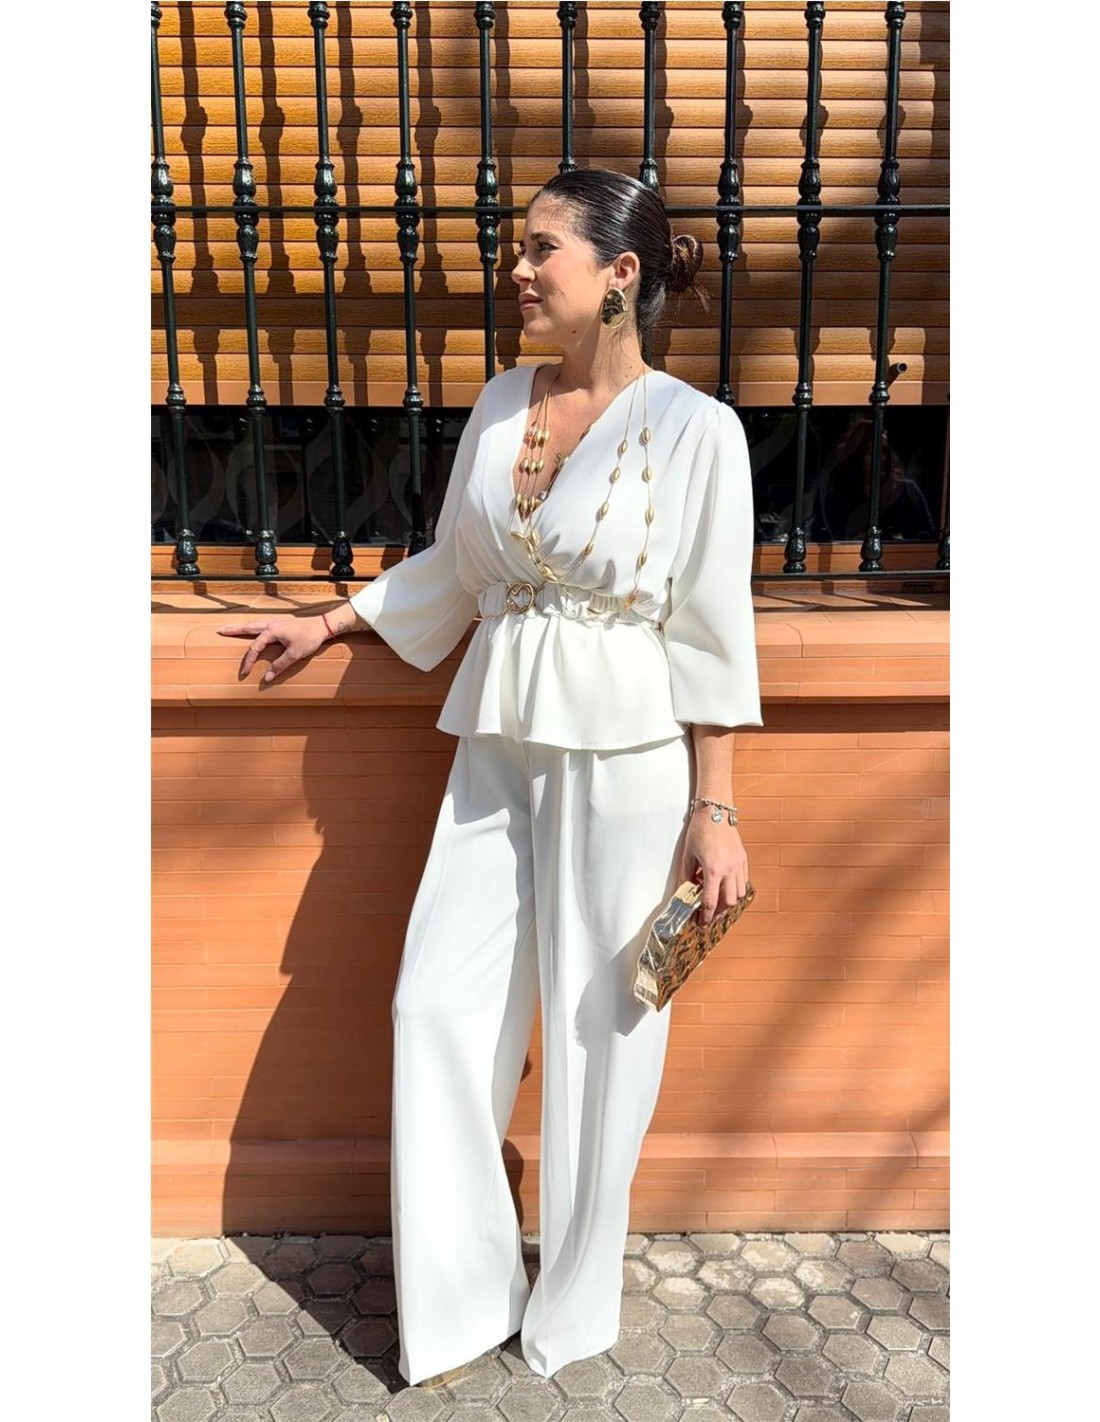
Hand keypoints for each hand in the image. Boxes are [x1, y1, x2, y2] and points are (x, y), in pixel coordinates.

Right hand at [218, 614, 328, 683]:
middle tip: (220, 630)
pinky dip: (254, 626)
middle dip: (234, 630)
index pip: (255, 648)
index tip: (245, 672)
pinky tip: (254, 628)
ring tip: (232, 628)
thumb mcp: (295, 654)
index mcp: (272, 631)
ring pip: (255, 624)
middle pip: (248, 627)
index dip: (249, 661)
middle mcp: (271, 624)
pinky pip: (263, 624)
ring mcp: (277, 622)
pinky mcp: (282, 623)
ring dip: (243, 626)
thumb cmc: (310, 638)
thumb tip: (267, 677)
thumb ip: (280, 665)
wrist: (323, 625)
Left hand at [677, 807, 748, 925]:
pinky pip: (744, 881)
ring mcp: (739, 865)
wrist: (715, 811)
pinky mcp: (743, 859)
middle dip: (718, 912)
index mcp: (713, 870)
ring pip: (739, 894)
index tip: (701, 923)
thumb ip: (686, 875)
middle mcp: (729, 870)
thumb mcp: (688, 854)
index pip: (710, 902)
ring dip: (729, 901)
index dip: (705, 917)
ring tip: (719, 901)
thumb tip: (684, 891)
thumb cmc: (700, 830)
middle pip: (728, 903)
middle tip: (709, 914)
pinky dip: (736, 888)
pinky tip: (727, 887)